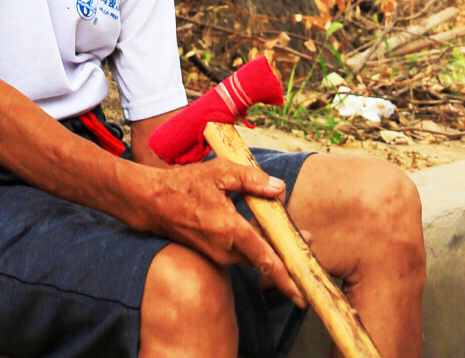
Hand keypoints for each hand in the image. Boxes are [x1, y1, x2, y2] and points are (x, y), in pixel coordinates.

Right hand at [128, 158, 303, 304]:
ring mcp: (219, 254)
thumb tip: (279, 188)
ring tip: (290, 232)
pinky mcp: (214, 253)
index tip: (300, 292)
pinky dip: (256, 245)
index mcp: (228, 229)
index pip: (264, 257)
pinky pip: (242, 253)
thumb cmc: (185, 184)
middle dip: (287, 253)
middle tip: (310, 239)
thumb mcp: (220, 172)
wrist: (154, 203)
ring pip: (253, 256)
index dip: (285, 275)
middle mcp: (225, 249)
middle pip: (264, 258)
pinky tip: (263, 229)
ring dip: (272, 247)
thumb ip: (251, 179)